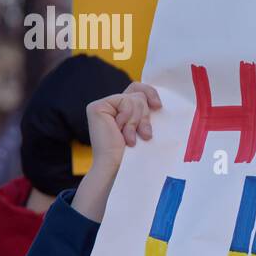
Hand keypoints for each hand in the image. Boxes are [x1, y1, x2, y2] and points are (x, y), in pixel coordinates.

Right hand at [71, 82, 161, 221]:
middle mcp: (110, 105)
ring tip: (131, 138)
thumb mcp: (144, 126)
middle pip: (137, 93)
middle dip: (145, 115)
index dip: (150, 93)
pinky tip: (121, 133)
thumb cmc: (136, 153)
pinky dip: (129, 118)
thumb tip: (157, 99)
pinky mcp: (97, 107)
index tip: (159, 107)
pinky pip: (124, 101)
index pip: (137, 89)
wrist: (120, 167)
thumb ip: (145, 110)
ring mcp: (102, 105)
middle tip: (144, 134)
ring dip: (137, 121)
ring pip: (134, 98)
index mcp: (120, 109)